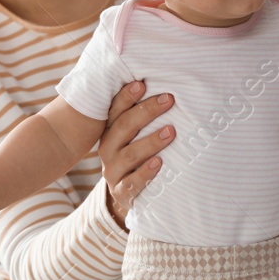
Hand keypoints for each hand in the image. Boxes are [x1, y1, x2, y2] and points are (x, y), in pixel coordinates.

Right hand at [98, 80, 174, 228]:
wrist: (128, 195)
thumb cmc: (137, 158)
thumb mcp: (135, 138)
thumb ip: (143, 119)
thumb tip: (168, 92)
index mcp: (110, 132)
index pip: (115, 110)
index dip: (126, 96)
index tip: (142, 84)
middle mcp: (108, 149)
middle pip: (123, 127)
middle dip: (146, 111)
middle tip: (169, 100)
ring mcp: (113, 172)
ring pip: (129, 155)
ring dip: (151, 142)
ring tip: (171, 131)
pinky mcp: (121, 192)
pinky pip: (132, 183)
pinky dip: (146, 172)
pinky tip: (159, 162)